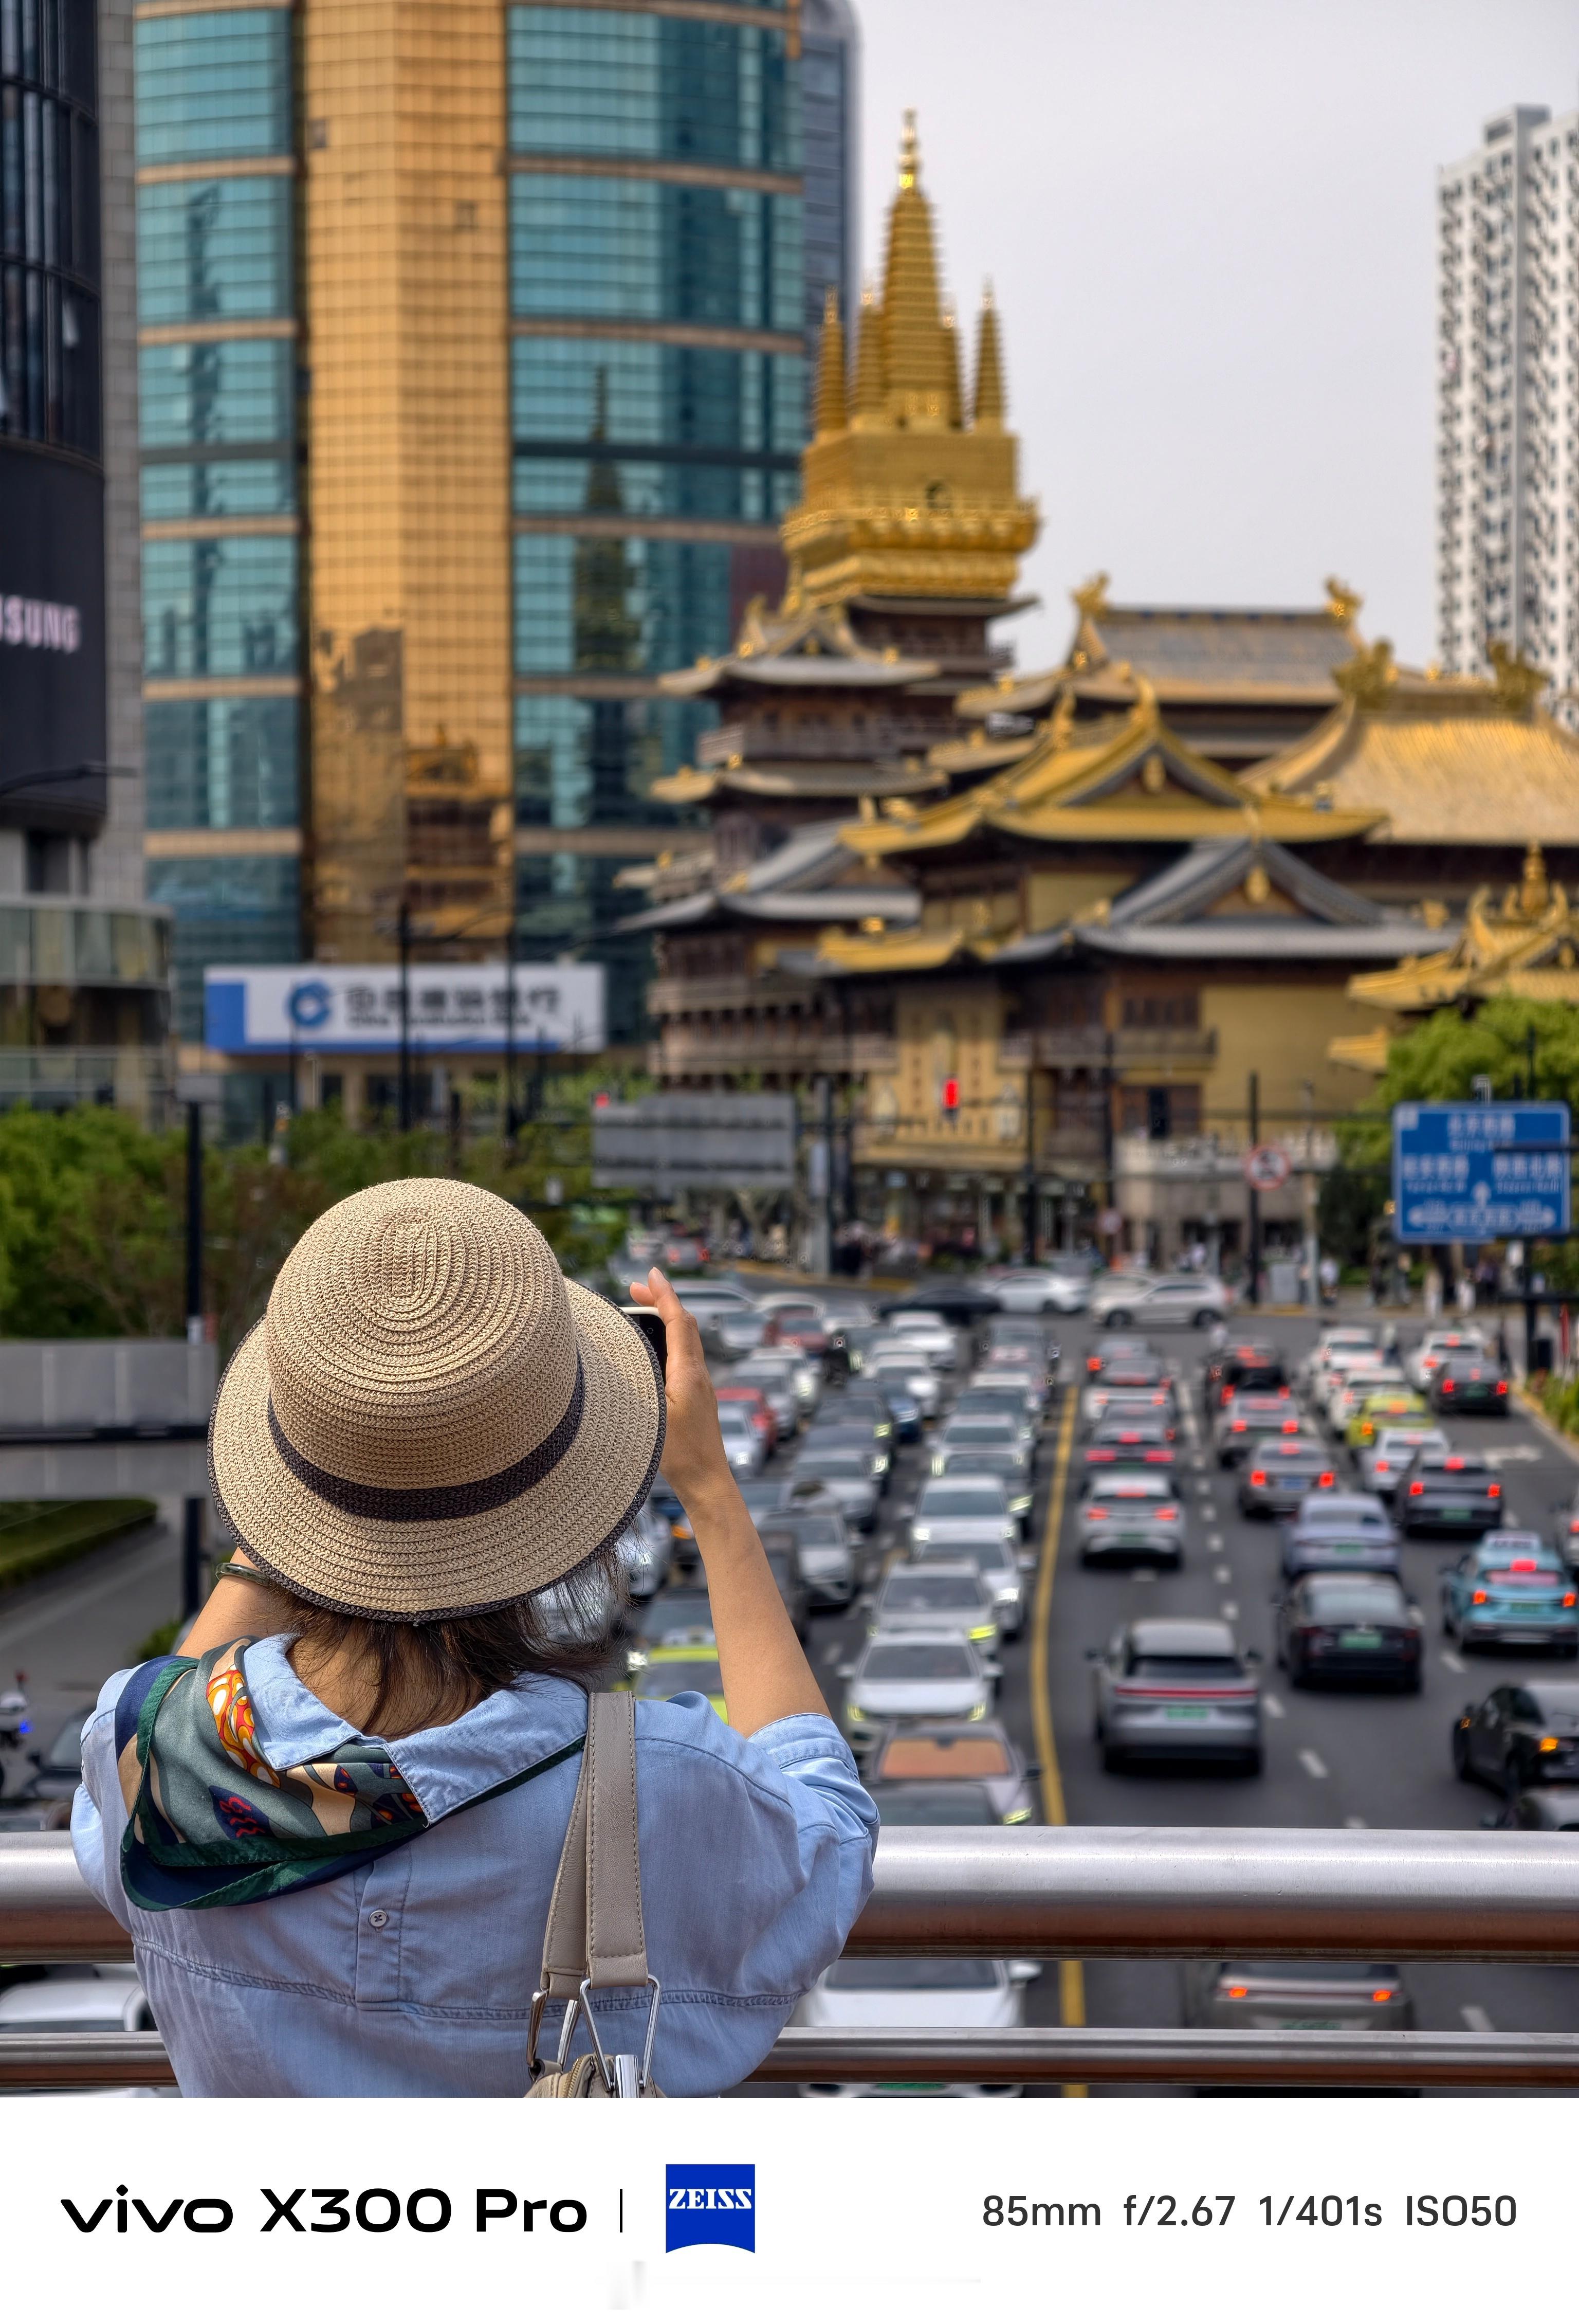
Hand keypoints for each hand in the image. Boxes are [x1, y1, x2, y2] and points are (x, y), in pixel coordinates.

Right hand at [628, 1268, 734, 1509]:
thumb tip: (625, 1355)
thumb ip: (641, 1381)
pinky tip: (653, 1353)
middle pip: (685, 1325)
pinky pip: (685, 1357)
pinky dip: (669, 1341)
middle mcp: (699, 1374)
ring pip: (687, 1341)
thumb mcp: (653, 1414)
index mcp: (688, 1372)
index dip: (665, 1293)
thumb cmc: (680, 1455)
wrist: (708, 1483)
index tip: (651, 1272)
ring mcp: (701, 1387)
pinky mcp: (699, 1399)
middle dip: (662, 1301)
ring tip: (642, 1313)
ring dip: (666, 1321)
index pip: (679, 1320)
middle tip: (636, 1288)